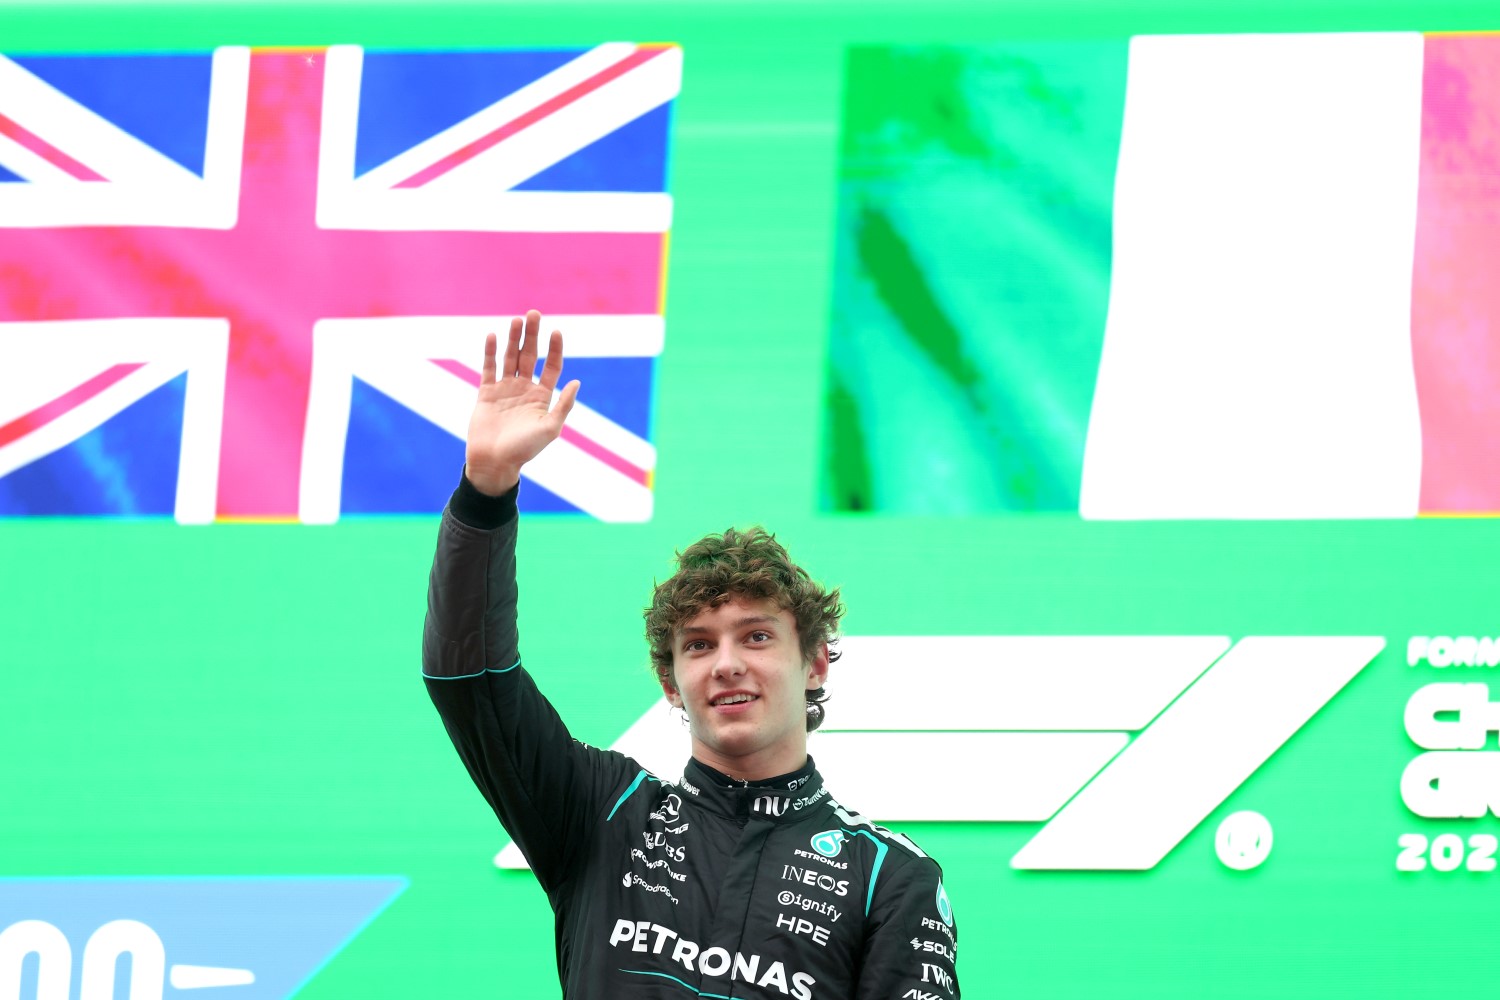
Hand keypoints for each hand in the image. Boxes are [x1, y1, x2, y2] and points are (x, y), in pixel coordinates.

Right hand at [463, 310, 580, 495]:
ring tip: (517, 320)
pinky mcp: (486, 392)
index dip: (554, 349)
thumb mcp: (550, 428)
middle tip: (534, 313)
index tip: (557, 331)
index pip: (551, 366)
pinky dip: (491, 352)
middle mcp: (524, 389)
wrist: (494, 462)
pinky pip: (489, 368)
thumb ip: (563, 405)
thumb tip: (576, 381)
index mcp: (542, 396)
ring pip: (510, 358)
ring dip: (513, 338)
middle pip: (530, 355)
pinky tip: (494, 336)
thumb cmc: (525, 449)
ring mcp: (505, 389)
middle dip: (533, 335)